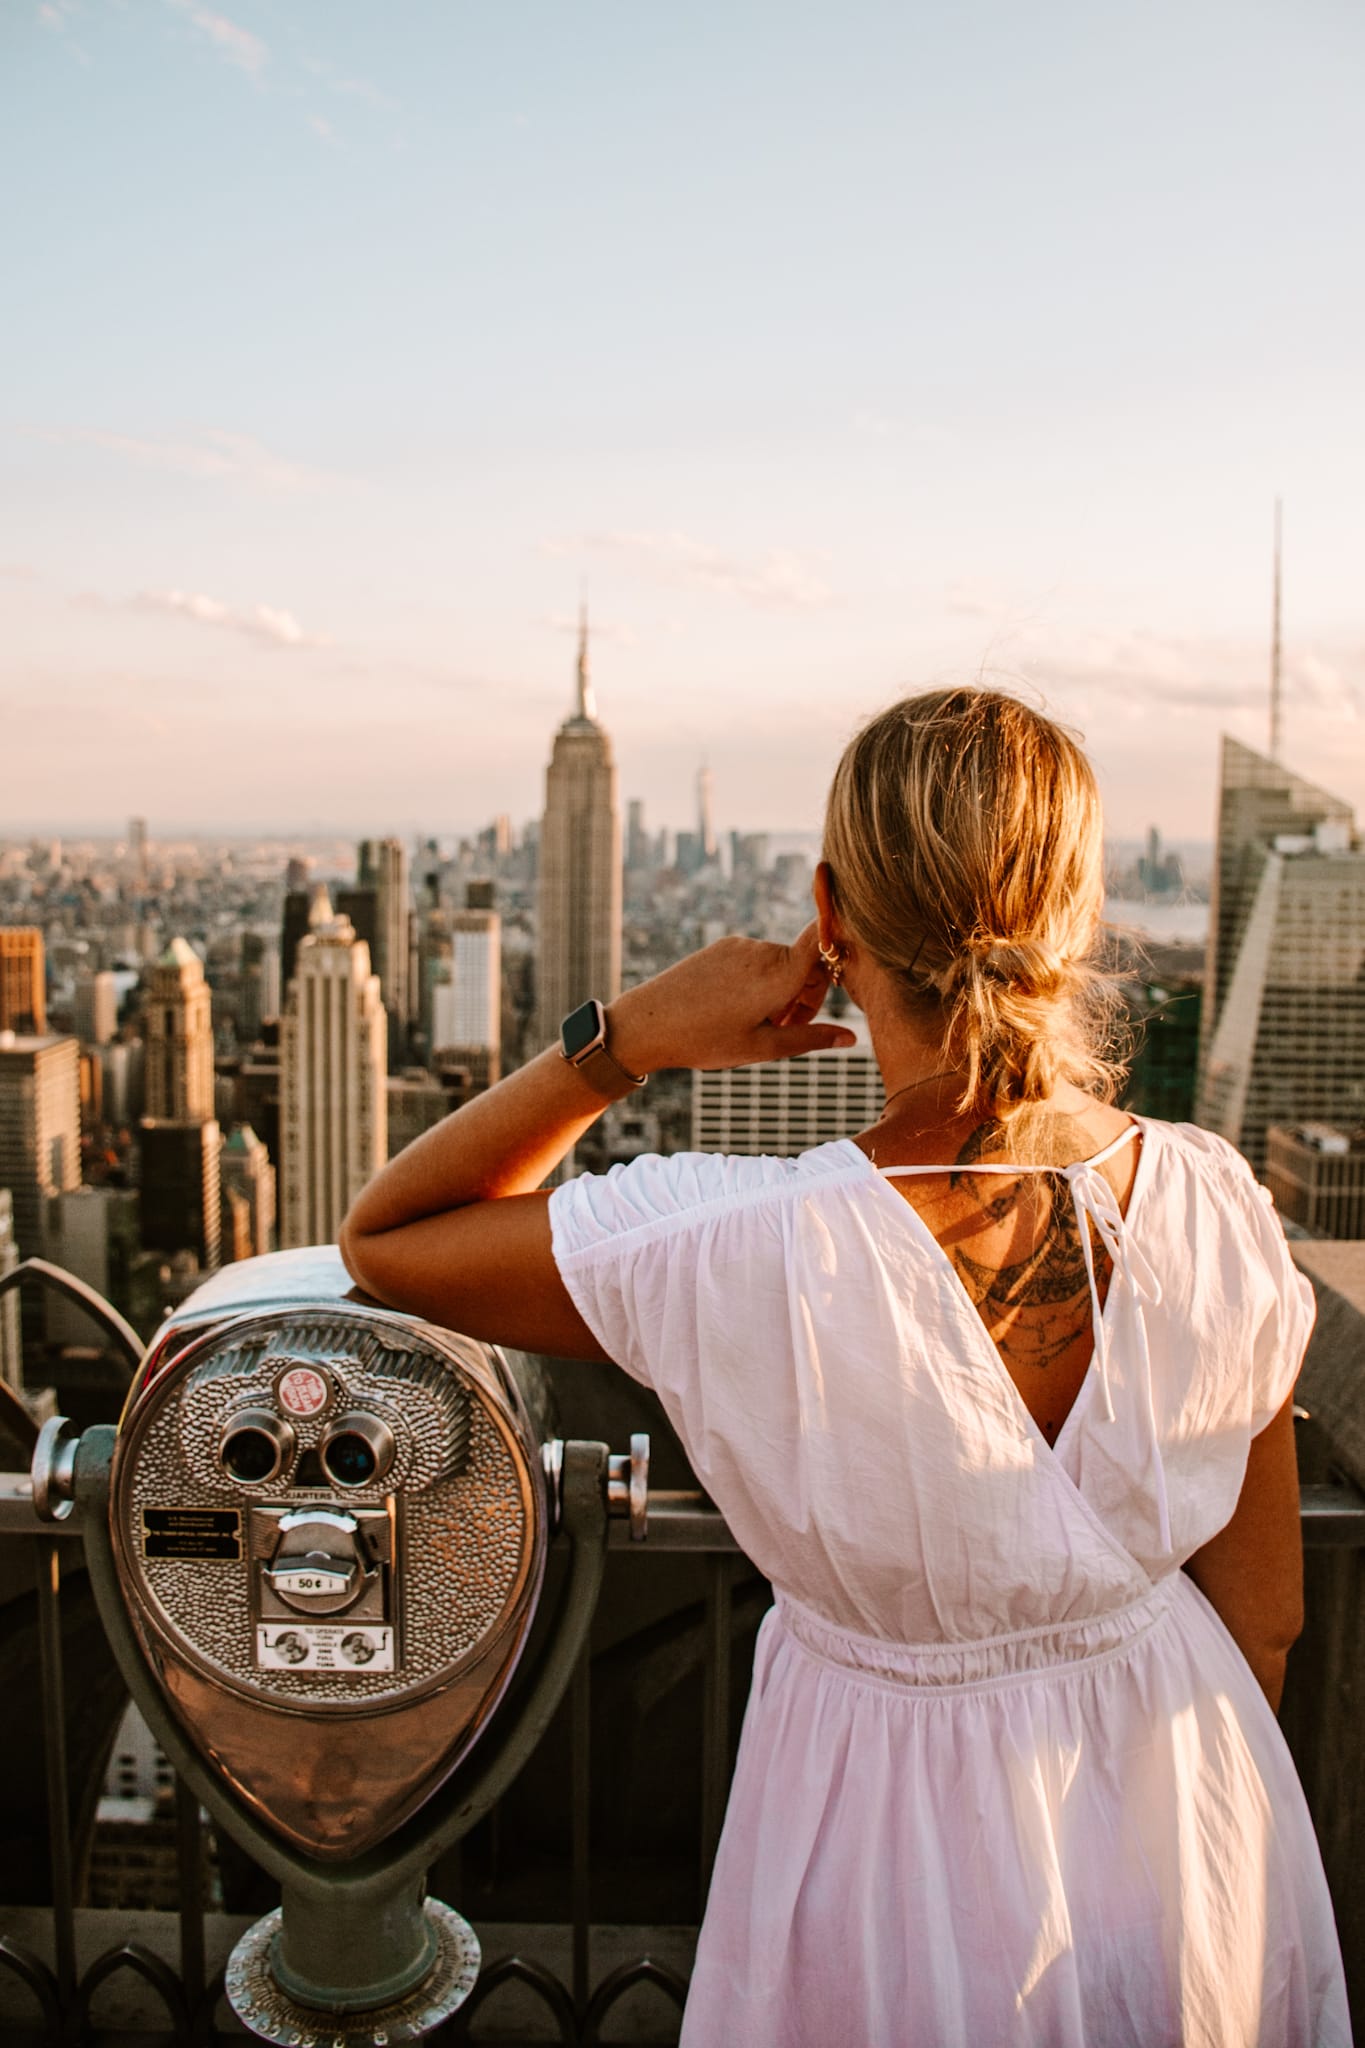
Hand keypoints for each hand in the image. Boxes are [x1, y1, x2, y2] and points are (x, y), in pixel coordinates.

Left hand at [607, 924, 857, 1074]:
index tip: (842, 968)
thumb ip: (809, 1038)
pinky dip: (758, 982)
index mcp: (778, 975)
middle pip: (805, 963)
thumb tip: (851, 1037)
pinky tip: (737, 1010)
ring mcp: (740, 946)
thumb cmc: (705, 1040)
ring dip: (780, 992)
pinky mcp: (723, 947)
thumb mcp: (761, 1047)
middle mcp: (762, 952)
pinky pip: (755, 960)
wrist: (646, 1023)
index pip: (823, 941)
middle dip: (805, 995)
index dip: (839, 947)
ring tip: (756, 1025)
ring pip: (779, 964)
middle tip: (784, 1030)